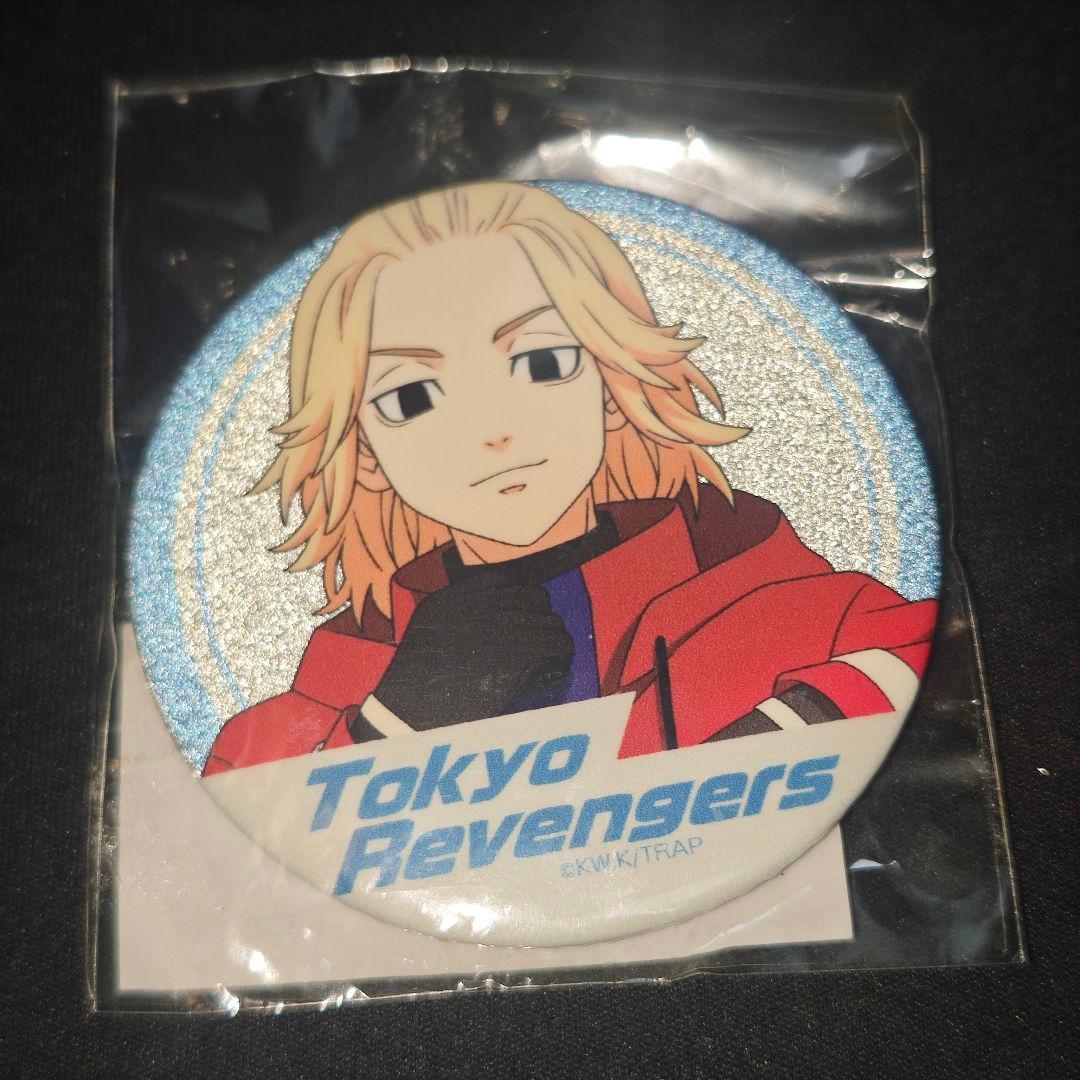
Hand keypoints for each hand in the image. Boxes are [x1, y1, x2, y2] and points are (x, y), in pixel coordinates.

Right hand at [371, 576, 573, 730]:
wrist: (407, 716)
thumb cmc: (412, 689)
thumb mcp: (424, 634)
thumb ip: (453, 618)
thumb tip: (493, 616)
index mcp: (453, 600)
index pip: (504, 582)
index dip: (517, 602)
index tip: (520, 619)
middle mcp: (480, 606)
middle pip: (533, 597)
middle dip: (539, 618)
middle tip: (538, 641)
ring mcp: (500, 628)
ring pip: (551, 621)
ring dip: (551, 638)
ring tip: (546, 659)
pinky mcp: (518, 653)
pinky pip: (557, 644)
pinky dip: (560, 657)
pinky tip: (553, 670)